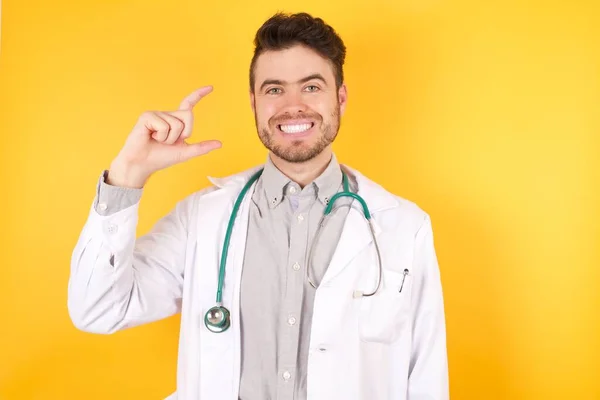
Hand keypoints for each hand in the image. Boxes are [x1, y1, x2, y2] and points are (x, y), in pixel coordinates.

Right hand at [107, 86, 221, 187]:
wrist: (142, 164)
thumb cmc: (161, 158)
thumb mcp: (185, 152)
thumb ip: (201, 147)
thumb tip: (220, 144)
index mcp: (176, 121)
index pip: (188, 104)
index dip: (199, 95)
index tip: (211, 87)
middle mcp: (167, 114)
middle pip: (188, 115)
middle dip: (183, 133)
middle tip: (168, 141)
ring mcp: (156, 114)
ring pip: (177, 124)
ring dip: (170, 138)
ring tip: (157, 141)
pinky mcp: (147, 116)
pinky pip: (165, 126)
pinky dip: (161, 136)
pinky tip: (150, 137)